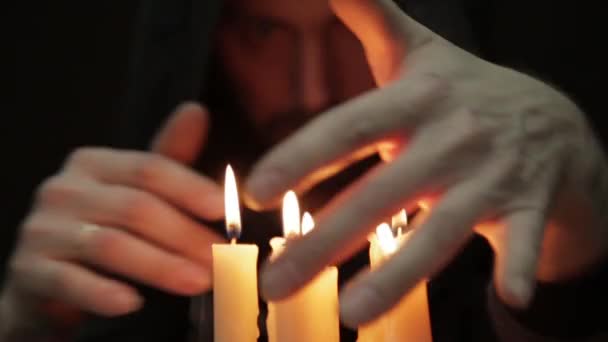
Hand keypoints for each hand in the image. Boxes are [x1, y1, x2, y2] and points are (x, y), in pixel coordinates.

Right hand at [1, 103, 223, 331]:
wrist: (48, 281)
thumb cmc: (102, 231)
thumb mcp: (135, 193)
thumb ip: (167, 161)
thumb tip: (196, 111)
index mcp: (92, 164)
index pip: (148, 168)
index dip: (190, 188)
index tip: (225, 210)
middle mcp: (63, 189)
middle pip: (136, 208)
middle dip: (185, 236)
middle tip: (220, 259)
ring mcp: (42, 229)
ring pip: (110, 244)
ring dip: (160, 266)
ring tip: (198, 282)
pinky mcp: (29, 270)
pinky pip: (70, 281)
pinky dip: (103, 293)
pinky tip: (132, 303)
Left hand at [245, 0, 607, 327]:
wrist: (554, 119)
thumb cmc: (468, 89)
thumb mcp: (421, 50)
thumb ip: (371, 16)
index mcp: (418, 99)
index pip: (351, 127)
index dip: (304, 154)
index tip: (258, 188)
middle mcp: (451, 138)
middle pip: (382, 193)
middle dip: (327, 240)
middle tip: (276, 282)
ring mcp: (491, 176)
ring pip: (441, 230)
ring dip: (399, 273)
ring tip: (352, 312)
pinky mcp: (527, 206)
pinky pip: (522, 239)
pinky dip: (519, 265)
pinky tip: (511, 295)